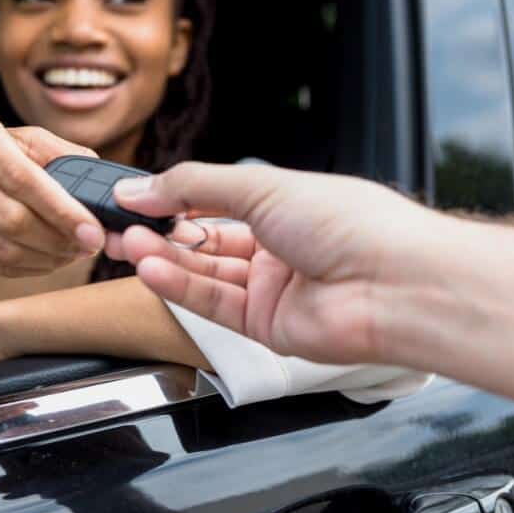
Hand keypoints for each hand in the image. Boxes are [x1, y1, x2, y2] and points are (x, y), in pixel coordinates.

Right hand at [0, 111, 104, 276]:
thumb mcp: (24, 140)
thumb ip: (64, 156)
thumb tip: (103, 184)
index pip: (23, 179)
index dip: (62, 211)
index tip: (94, 231)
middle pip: (11, 218)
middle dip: (58, 240)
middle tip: (89, 246)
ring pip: (1, 248)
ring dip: (47, 258)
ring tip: (73, 253)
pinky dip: (28, 267)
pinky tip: (49, 259)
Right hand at [106, 162, 446, 364]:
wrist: (393, 283)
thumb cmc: (350, 223)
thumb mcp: (261, 186)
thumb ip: (194, 187)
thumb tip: (141, 186)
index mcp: (285, 207)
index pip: (215, 201)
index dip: (174, 199)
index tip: (133, 196)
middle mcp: (279, 249)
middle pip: (204, 242)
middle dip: (161, 233)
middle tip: (120, 226)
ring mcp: (273, 289)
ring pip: (205, 274)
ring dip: (165, 259)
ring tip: (129, 245)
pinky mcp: (268, 326)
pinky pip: (214, 305)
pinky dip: (180, 288)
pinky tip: (152, 270)